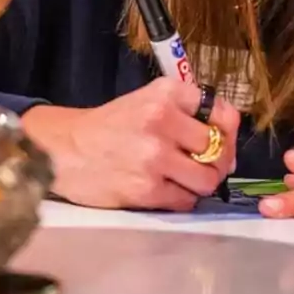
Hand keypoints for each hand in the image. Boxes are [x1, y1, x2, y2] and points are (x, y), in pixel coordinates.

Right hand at [21, 78, 239, 211]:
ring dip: (200, 183)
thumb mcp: (147, 101)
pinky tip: (164, 189)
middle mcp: (162, 119)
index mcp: (165, 93)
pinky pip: (185, 200)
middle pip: (219, 148)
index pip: (224, 113)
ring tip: (183, 179)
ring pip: (207, 179)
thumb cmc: (110, 127)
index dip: (228, 132)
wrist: (65, 150)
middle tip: (203, 165)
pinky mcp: (147, 188)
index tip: (220, 140)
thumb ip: (186, 114)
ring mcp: (154, 156)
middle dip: (217, 161)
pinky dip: (181, 198)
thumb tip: (228, 149)